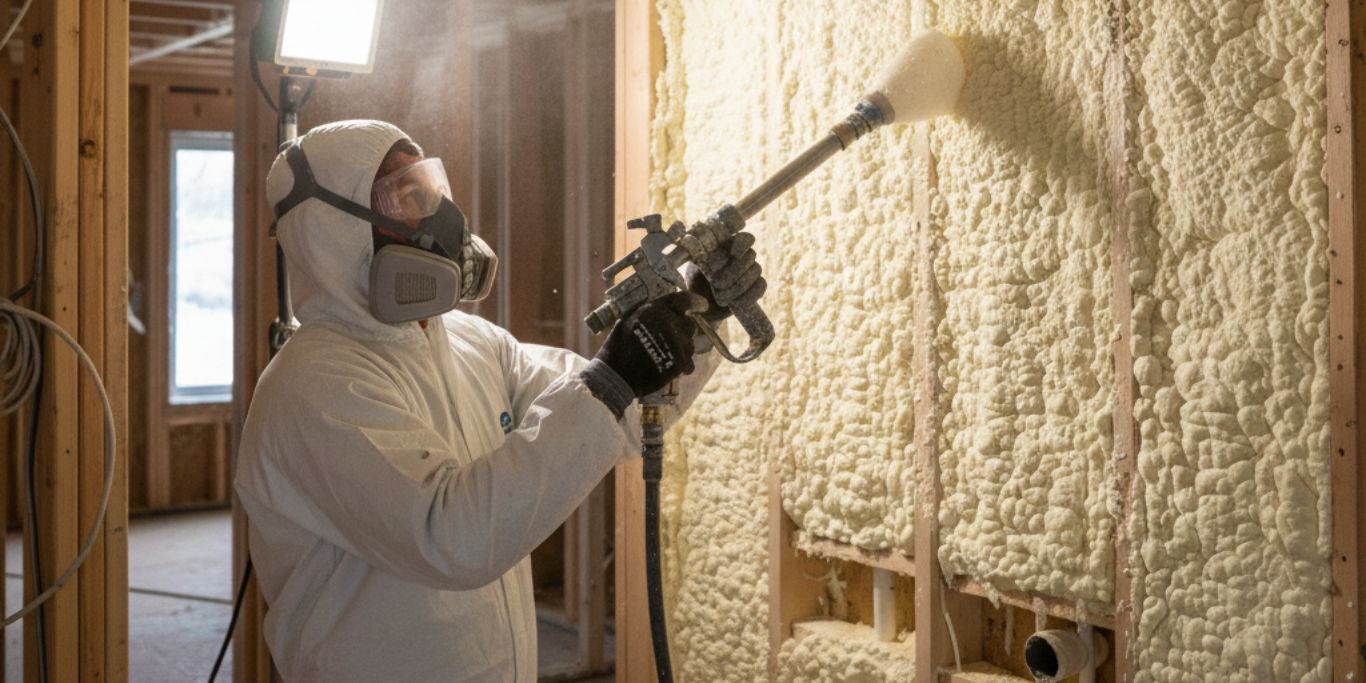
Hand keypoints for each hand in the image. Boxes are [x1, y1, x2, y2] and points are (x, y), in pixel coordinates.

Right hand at [584, 293, 702, 413]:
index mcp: (655, 309)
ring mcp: (677, 343)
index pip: (684, 299)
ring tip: (665, 356)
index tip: (702, 305)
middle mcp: (669, 322)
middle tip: (671, 340)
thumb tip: (665, 309)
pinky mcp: (680, 361)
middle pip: (689, 324)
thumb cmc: (618, 347)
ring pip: (690, 344)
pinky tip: (670, 367)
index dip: (695, 301)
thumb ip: (649, 312)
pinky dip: (682, 365)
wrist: (617, 375)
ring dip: (681, 349)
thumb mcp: (628, 320)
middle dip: (683, 331)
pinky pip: (689, 362)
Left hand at [684, 232, 765, 322]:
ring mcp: (750, 271)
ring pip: (756, 270)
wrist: (702, 308)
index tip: (733, 254)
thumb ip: (699, 261)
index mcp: (727, 246)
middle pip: (751, 255)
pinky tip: (736, 304)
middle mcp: (741, 256)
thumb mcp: (693, 270)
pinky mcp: (755, 287)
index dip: (742, 244)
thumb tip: (703, 252)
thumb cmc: (695, 285)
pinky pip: (761, 286)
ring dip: (738, 285)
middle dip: (734, 270)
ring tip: (720, 298)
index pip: (744, 237)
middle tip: (715, 284)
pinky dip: (749, 295)